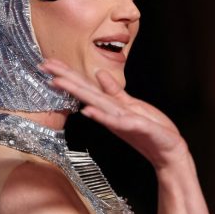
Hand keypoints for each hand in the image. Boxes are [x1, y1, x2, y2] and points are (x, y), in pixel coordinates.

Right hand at [39, 58, 188, 169]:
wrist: (168, 151)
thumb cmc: (151, 128)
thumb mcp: (132, 104)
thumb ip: (114, 91)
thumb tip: (99, 74)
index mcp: (110, 105)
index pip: (86, 86)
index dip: (68, 74)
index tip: (49, 62)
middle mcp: (111, 112)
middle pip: (85, 92)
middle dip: (66, 79)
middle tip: (45, 67)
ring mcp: (121, 120)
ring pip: (96, 104)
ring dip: (77, 93)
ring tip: (59, 82)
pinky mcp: (134, 128)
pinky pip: (115, 121)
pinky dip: (101, 116)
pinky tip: (88, 110)